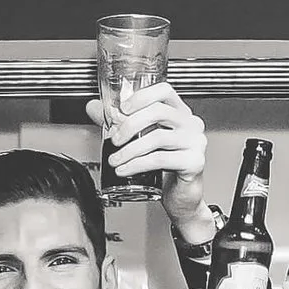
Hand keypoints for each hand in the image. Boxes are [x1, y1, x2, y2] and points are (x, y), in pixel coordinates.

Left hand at [89, 80, 211, 237]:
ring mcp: (195, 142)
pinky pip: (161, 159)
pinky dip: (138, 164)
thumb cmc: (165, 168)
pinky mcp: (194, 162)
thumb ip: (119, 123)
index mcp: (179, 113)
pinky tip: (125, 170)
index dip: (142, 96)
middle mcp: (190, 124)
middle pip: (158, 112)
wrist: (182, 197)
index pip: (164, 91)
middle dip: (130, 125)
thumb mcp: (141, 141)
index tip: (123, 109)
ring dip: (130, 149)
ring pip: (157, 137)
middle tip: (114, 140)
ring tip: (115, 160)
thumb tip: (94, 107)